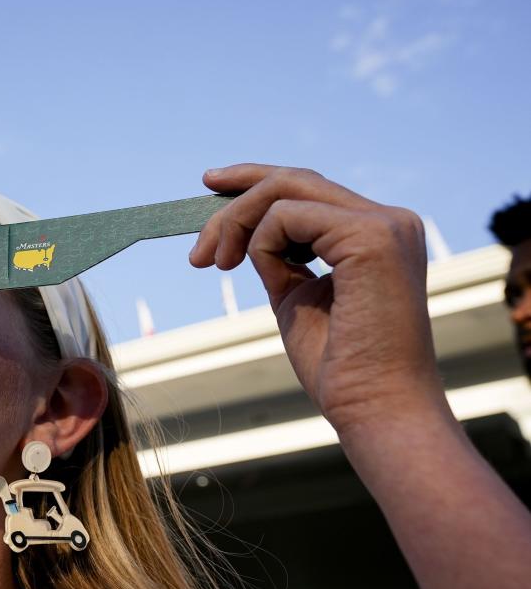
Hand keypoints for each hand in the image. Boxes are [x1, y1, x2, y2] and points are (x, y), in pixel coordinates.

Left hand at [188, 165, 445, 436]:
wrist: (374, 407)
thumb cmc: (339, 367)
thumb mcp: (299, 296)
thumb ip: (282, 258)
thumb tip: (245, 231)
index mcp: (379, 233)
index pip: (310, 189)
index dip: (255, 183)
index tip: (210, 187)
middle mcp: (391, 220)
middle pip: (295, 180)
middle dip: (235, 199)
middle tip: (198, 247)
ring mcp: (384, 225)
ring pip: (285, 191)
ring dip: (235, 223)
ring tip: (213, 264)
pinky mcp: (370, 237)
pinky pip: (285, 216)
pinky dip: (259, 244)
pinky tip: (262, 277)